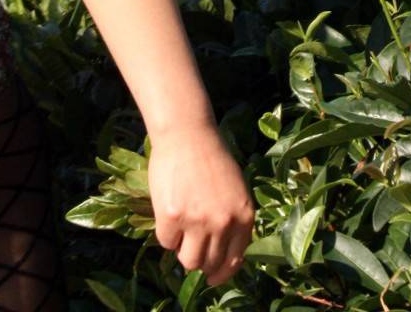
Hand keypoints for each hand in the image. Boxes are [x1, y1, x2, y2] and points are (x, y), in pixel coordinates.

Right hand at [149, 123, 256, 287]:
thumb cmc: (211, 158)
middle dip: (200, 259)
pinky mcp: (173, 217)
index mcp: (244, 215)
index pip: (235, 260)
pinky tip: (170, 208)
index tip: (213, 277)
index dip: (222, 272)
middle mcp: (224, 222)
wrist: (188, 133)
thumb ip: (233, 220)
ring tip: (182, 226)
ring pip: (188, 261)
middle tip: (191, 244)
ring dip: (182, 249)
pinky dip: (166, 232)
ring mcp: (198, 221)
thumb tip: (221, 256)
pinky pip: (166, 242)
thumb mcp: (235, 190)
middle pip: (209, 263)